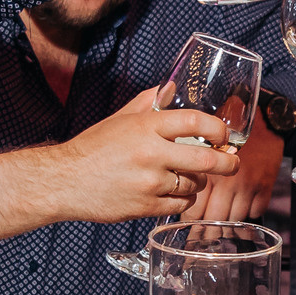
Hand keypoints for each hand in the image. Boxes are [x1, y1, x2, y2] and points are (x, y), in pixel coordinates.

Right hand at [0, 88, 234, 236]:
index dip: (218, 128)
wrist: (64, 181)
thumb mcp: (119, 118)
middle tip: (231, 163)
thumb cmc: (91, 149)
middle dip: (227, 163)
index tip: (224, 135)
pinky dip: (184, 200)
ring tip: (189, 177)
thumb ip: (147, 103)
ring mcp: (150, 183)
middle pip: (206, 160)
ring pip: (195, 185)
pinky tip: (175, 193)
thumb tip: (171, 87)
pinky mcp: (146, 207)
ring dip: (199, 182)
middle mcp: (151, 154)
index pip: (194, 121)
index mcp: (145, 127)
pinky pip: (181, 204)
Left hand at [189, 117, 286, 221]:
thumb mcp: (201, 140)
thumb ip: (185, 159)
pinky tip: (242, 203)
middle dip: (207, 225)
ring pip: (234, 218)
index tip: (188, 218)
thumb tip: (170, 179)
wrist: (263, 117)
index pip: (194, 210)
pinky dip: (249, 211)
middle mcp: (227, 182)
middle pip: (213, 218)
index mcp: (208, 172)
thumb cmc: (230, 128)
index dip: (189, 218)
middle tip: (203, 227)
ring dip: (228, 218)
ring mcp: (247, 187)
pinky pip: (256, 211)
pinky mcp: (265, 187)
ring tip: (222, 216)